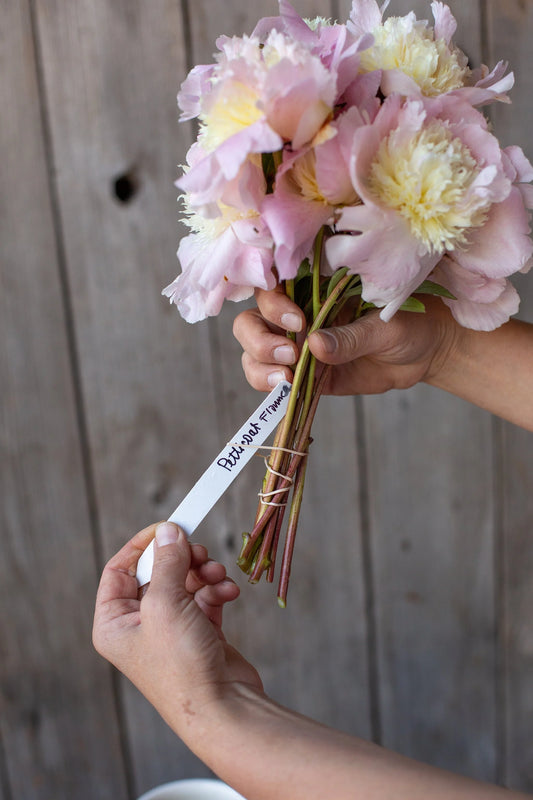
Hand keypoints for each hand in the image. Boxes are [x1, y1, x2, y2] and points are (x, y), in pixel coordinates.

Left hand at [93, 522, 262, 736]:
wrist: (223, 708)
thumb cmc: (181, 667)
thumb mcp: (165, 604)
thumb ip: (167, 562)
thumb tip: (169, 531)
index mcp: (114, 623)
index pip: (119, 570)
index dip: (142, 545)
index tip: (168, 527)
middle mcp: (139, 626)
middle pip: (157, 572)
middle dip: (182, 559)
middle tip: (200, 551)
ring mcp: (170, 630)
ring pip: (185, 582)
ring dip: (204, 573)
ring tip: (218, 575)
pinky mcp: (199, 633)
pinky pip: (205, 597)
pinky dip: (217, 590)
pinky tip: (229, 592)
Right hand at [233, 286, 459, 395]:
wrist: (428, 352)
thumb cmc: (411, 322)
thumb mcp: (385, 326)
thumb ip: (351, 337)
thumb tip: (314, 347)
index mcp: (313, 287)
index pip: (271, 287)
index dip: (273, 303)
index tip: (298, 321)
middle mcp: (297, 314)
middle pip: (251, 322)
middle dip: (260, 339)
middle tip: (290, 354)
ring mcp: (298, 346)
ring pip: (254, 352)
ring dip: (260, 366)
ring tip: (286, 379)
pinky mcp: (305, 374)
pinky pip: (273, 380)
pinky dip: (271, 387)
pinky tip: (287, 391)